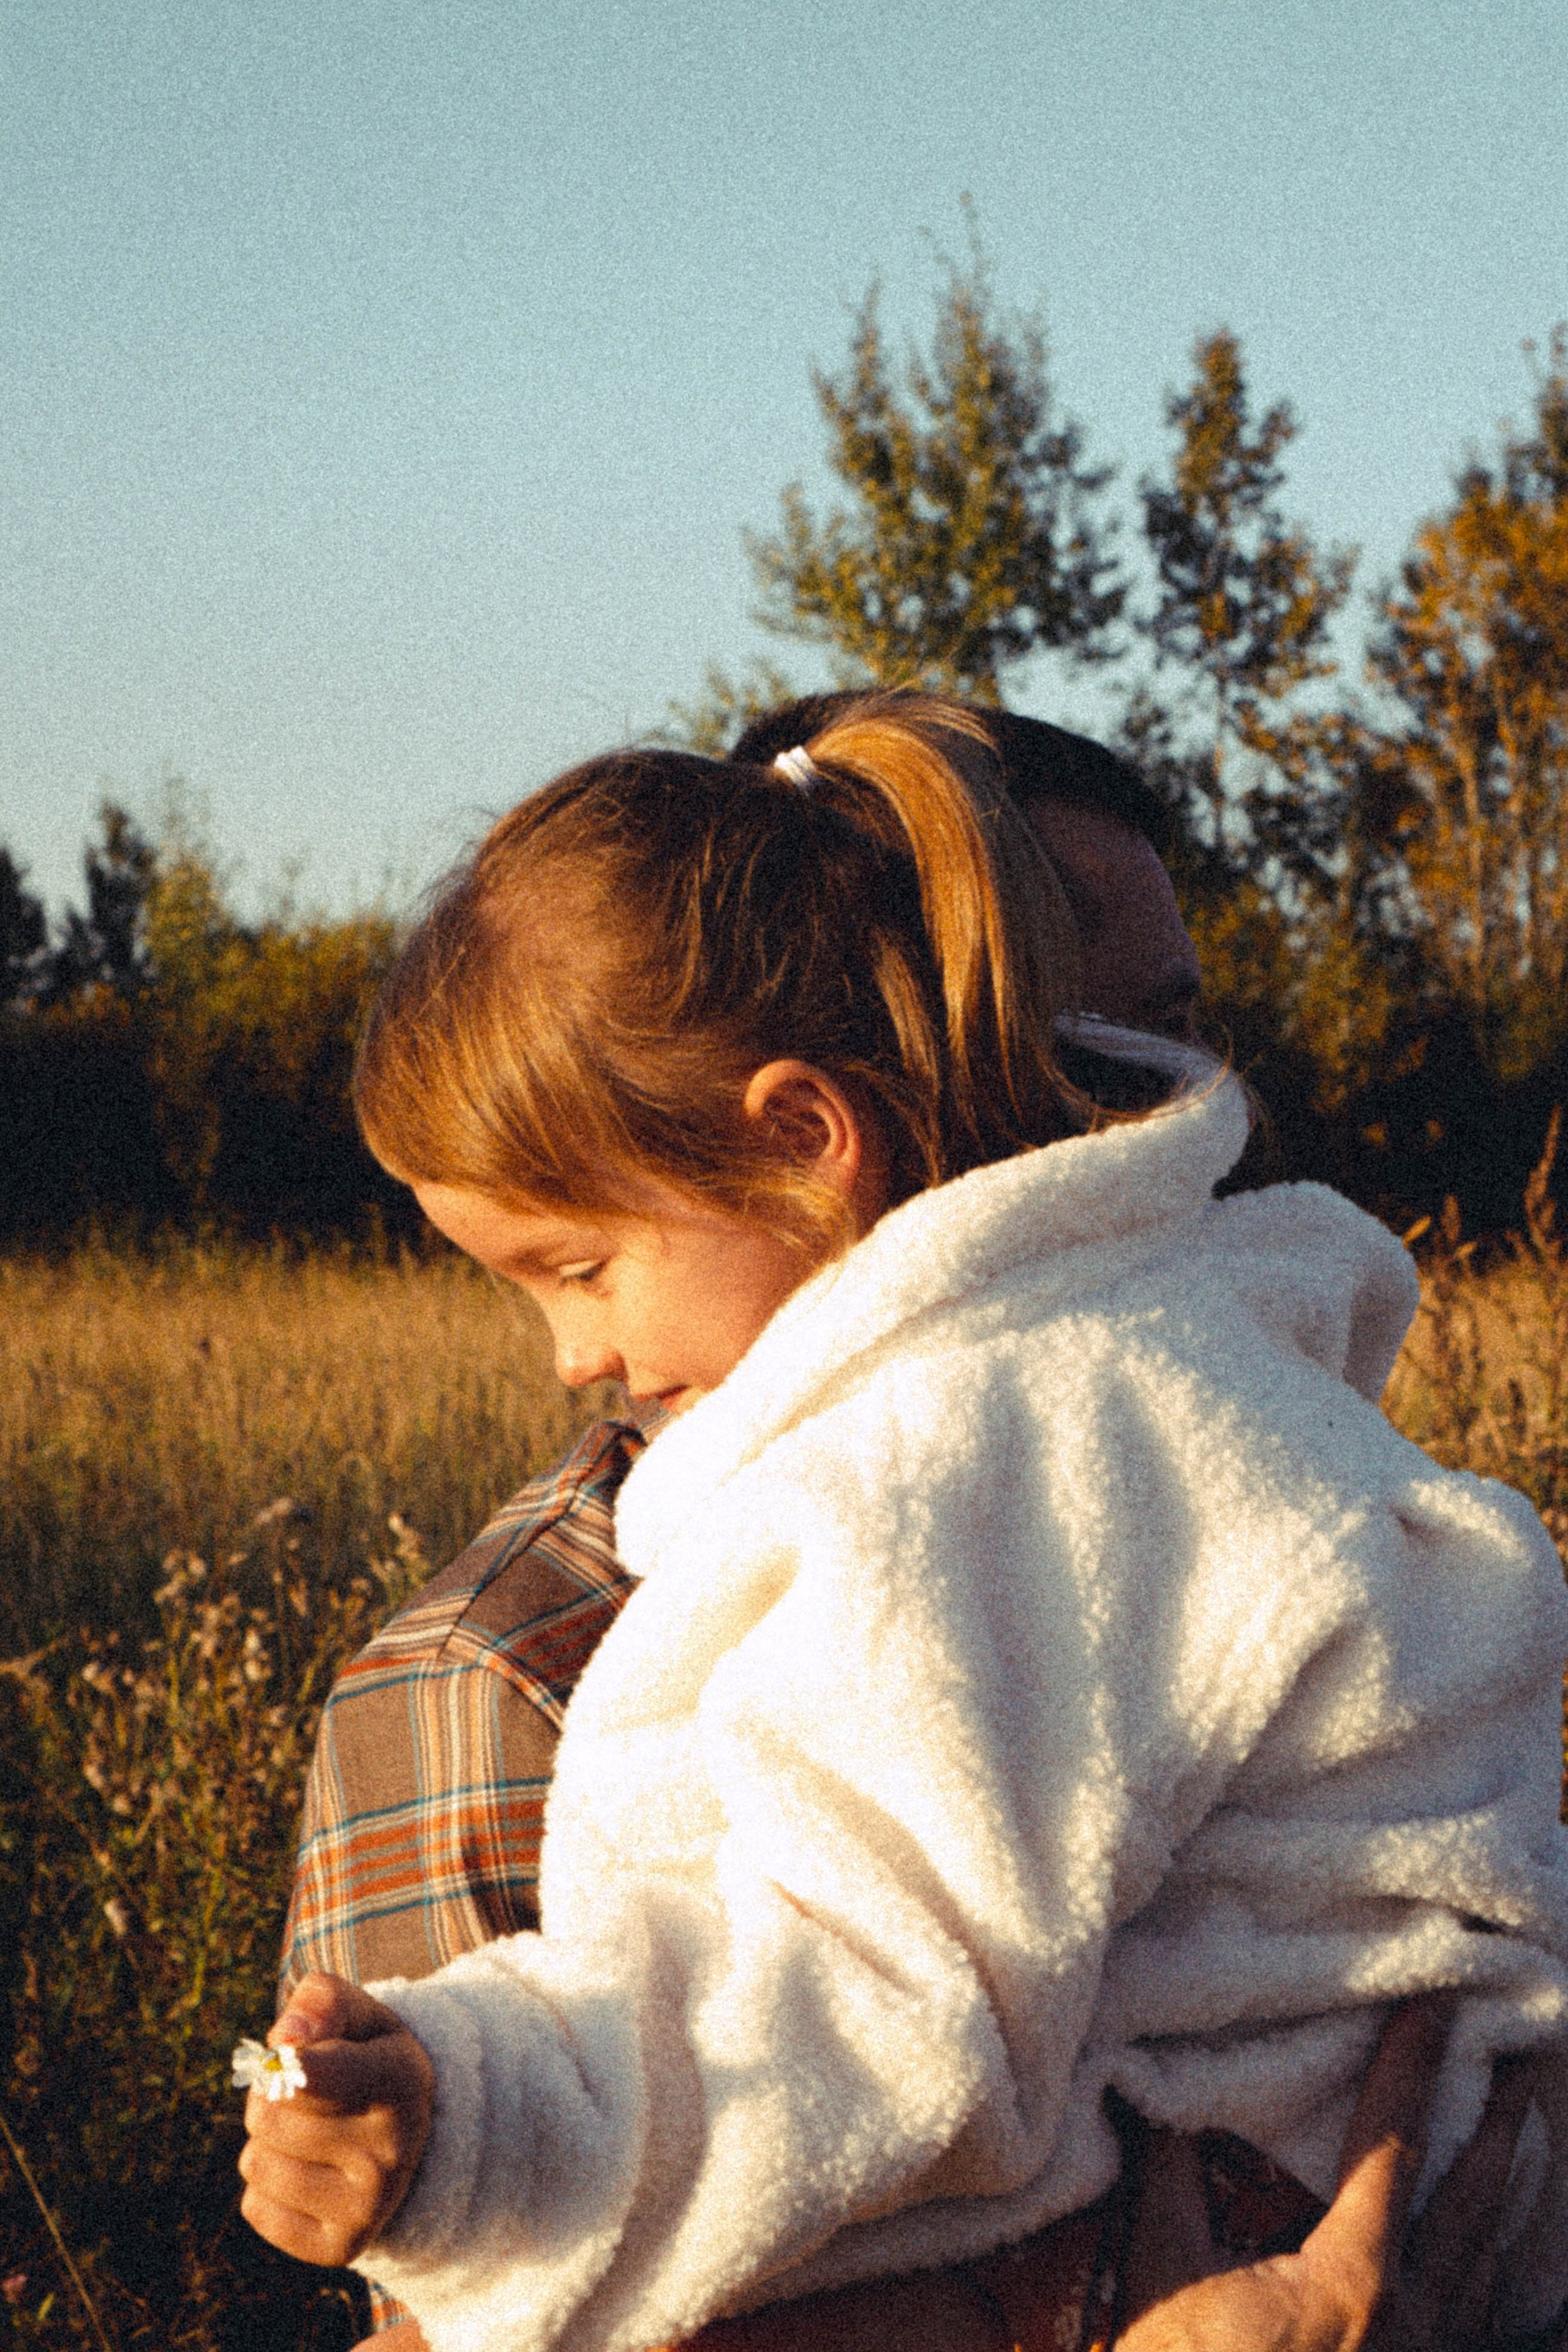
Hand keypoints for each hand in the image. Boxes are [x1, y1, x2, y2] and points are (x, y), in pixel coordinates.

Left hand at [238, 1972, 434, 2268]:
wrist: (412, 2140)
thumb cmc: (367, 2059)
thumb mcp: (357, 2016)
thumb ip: (321, 2003)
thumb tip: (286, 2039)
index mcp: (400, 2079)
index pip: (311, 2076)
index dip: (284, 2064)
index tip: (287, 2056)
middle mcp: (391, 2150)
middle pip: (266, 2115)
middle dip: (269, 2097)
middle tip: (305, 2095)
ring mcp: (369, 2207)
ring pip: (256, 2162)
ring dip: (267, 2142)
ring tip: (307, 2134)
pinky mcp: (340, 2248)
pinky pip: (256, 2208)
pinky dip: (267, 2188)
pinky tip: (307, 2174)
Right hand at [1118, 1995, 1548, 2351]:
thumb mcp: (1167, 2270)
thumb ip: (1168, 2175)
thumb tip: (1147, 2093)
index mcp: (1357, 2279)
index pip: (1395, 2142)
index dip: (1412, 2061)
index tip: (1434, 2002)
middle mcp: (1417, 2324)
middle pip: (1475, 2204)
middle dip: (1496, 2127)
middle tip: (1514, 2062)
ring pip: (1490, 2269)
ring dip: (1504, 2198)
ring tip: (1520, 2140)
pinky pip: (1480, 2322)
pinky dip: (1494, 2277)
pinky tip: (1498, 2263)